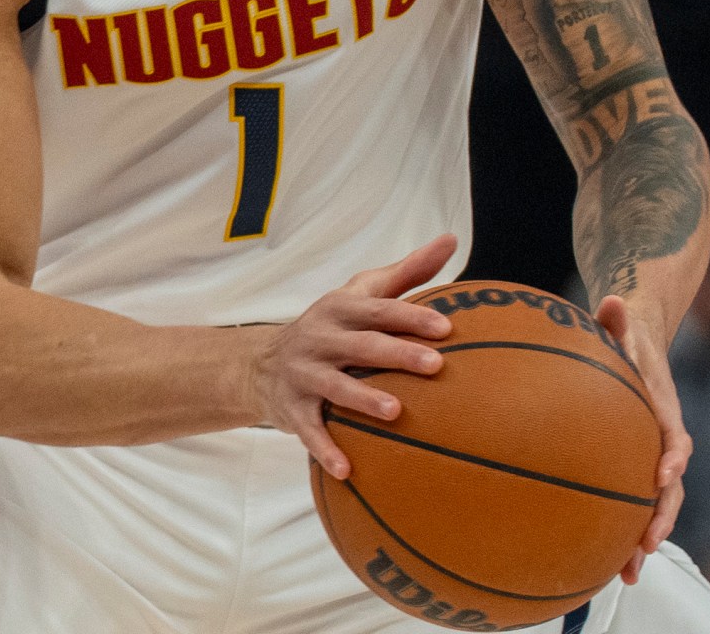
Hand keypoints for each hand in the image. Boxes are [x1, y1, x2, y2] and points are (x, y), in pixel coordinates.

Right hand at [252, 233, 457, 478]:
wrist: (260, 364)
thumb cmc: (332, 327)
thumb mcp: (359, 295)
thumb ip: (406, 272)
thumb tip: (450, 239)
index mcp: (339, 310)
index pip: (378, 310)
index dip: (410, 318)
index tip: (447, 328)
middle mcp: (319, 338)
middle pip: (360, 345)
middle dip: (396, 354)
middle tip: (436, 366)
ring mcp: (302, 374)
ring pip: (334, 386)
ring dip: (363, 399)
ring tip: (395, 413)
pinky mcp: (291, 408)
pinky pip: (308, 430)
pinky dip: (325, 448)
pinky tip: (347, 470)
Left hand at [596, 295, 689, 583]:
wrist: (637, 340)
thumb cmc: (623, 333)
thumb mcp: (620, 323)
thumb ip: (616, 318)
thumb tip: (611, 298)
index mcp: (662, 408)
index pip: (675, 436)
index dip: (672, 457)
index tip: (663, 476)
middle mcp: (662, 439)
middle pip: (669, 487)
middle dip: (660, 519)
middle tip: (643, 547)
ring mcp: (649, 456)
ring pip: (653, 507)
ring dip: (642, 539)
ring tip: (625, 574)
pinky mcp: (631, 465)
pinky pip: (629, 503)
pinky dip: (620, 531)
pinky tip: (600, 561)